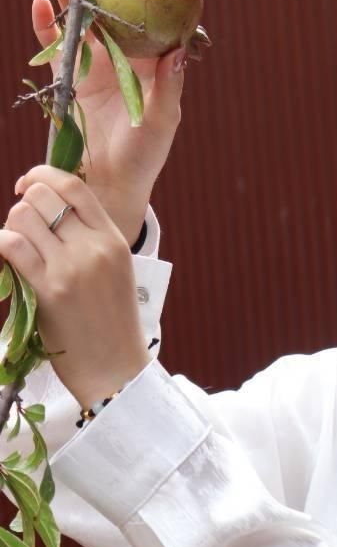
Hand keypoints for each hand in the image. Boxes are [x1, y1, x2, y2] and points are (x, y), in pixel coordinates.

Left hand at [2, 165, 150, 408]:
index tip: (27, 185)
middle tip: (22, 228)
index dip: (43, 176)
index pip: (75, 188)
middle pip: (42, 197)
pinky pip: (11, 246)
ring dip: (11, 227)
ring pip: (22, 217)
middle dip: (23, 206)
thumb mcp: (115, 272)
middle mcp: (94, 248)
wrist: (115, 370)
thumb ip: (90, 240)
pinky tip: (6, 258)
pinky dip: (1, 245)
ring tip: (17, 249)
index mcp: (114, 240)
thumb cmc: (112, 325)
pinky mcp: (48, 290)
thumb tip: (46, 211)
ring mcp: (70, 268)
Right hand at [32, 0, 186, 244]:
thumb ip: (169, 86)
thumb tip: (177, 52)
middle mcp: (121, 61)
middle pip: (108, 14)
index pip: (145, 21)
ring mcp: (93, 68)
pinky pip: (54, 47)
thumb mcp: (163, 121)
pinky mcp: (68, 80)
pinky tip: (39, 4)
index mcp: (149, 65)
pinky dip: (46, 26)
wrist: (110, 184)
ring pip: (79, 24)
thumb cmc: (145, 156)